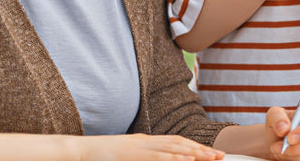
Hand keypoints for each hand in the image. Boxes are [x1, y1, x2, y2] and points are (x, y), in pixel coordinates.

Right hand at [78, 134, 223, 160]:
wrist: (79, 151)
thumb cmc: (102, 157)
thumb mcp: (128, 155)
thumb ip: (145, 157)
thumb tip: (163, 159)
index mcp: (145, 141)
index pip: (176, 142)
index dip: (196, 147)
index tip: (212, 153)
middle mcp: (145, 141)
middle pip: (179, 143)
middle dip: (201, 149)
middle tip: (220, 155)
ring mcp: (139, 147)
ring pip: (172, 148)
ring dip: (193, 152)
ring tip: (210, 157)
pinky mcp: (133, 154)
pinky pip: (157, 156)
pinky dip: (174, 157)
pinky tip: (187, 159)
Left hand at [266, 106, 299, 160]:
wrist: (278, 143)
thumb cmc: (279, 126)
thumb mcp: (274, 116)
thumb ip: (278, 117)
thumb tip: (284, 128)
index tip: (290, 138)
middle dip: (297, 148)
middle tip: (279, 148)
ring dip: (293, 156)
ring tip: (279, 151)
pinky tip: (287, 157)